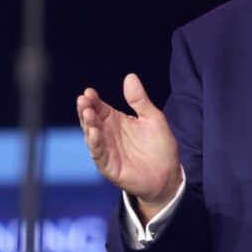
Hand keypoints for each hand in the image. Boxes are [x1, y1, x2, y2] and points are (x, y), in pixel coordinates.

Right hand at [77, 74, 180, 219]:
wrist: (168, 175)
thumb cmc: (159, 146)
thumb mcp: (152, 118)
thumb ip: (140, 100)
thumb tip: (130, 76)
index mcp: (116, 121)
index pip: (100, 107)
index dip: (93, 100)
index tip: (89, 91)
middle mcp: (108, 134)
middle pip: (92, 119)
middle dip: (86, 109)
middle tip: (83, 100)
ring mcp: (107, 150)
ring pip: (92, 136)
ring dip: (88, 125)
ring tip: (87, 113)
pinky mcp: (109, 166)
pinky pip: (98, 154)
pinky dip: (95, 143)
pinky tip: (94, 133)